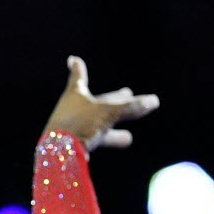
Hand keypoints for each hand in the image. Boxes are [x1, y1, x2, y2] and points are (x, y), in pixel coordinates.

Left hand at [42, 56, 159, 153]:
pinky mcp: (74, 143)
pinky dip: (111, 138)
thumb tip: (154, 101)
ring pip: (99, 122)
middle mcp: (72, 108)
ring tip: (130, 133)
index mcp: (75, 94)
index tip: (72, 59)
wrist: (59, 154)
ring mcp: (72, 126)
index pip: (78, 76)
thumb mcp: (108, 113)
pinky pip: (97, 137)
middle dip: (114, 98)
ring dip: (116, 124)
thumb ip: (130, 107)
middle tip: (127, 93)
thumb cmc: (80, 126)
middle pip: (98, 101)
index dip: (78, 68)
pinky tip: (125, 140)